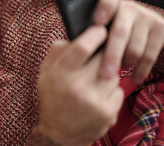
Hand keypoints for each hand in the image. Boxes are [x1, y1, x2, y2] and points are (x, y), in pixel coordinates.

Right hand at [37, 26, 123, 145]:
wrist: (59, 133)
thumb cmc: (52, 98)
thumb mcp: (45, 73)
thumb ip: (57, 51)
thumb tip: (76, 35)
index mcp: (59, 75)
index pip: (81, 47)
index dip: (94, 34)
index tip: (100, 30)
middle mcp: (77, 87)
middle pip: (102, 58)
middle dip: (102, 55)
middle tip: (96, 58)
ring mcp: (94, 101)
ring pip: (113, 74)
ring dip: (106, 74)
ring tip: (92, 82)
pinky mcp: (107, 113)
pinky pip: (118, 90)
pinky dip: (111, 91)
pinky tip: (98, 96)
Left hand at [93, 0, 163, 82]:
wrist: (138, 29)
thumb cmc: (106, 31)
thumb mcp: (97, 25)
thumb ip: (90, 30)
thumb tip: (79, 44)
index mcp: (111, 2)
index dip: (105, 6)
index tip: (97, 22)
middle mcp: (130, 7)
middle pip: (120, 32)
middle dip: (111, 55)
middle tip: (104, 74)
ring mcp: (147, 17)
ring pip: (135, 48)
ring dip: (125, 63)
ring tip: (114, 72)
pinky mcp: (161, 28)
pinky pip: (149, 54)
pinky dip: (141, 69)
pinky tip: (134, 77)